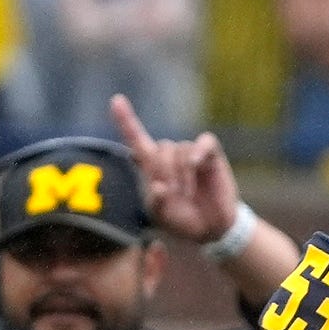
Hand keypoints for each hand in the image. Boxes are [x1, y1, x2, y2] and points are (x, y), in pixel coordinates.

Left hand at [110, 94, 244, 244]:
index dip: (126, 120)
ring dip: (182, 172)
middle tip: (174, 194)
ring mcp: (191, 154)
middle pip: (161, 147)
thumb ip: (156, 202)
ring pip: (181, 149)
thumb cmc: (182, 219)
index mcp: (151, 165)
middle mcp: (170, 155)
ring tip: (188, 194)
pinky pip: (204, 143)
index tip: (117, 100)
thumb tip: (159, 187)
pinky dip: (199, 151)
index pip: (136, 138)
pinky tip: (197, 164)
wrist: (211, 228)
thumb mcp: (161, 215)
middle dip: (165, 170)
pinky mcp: (211, 156)